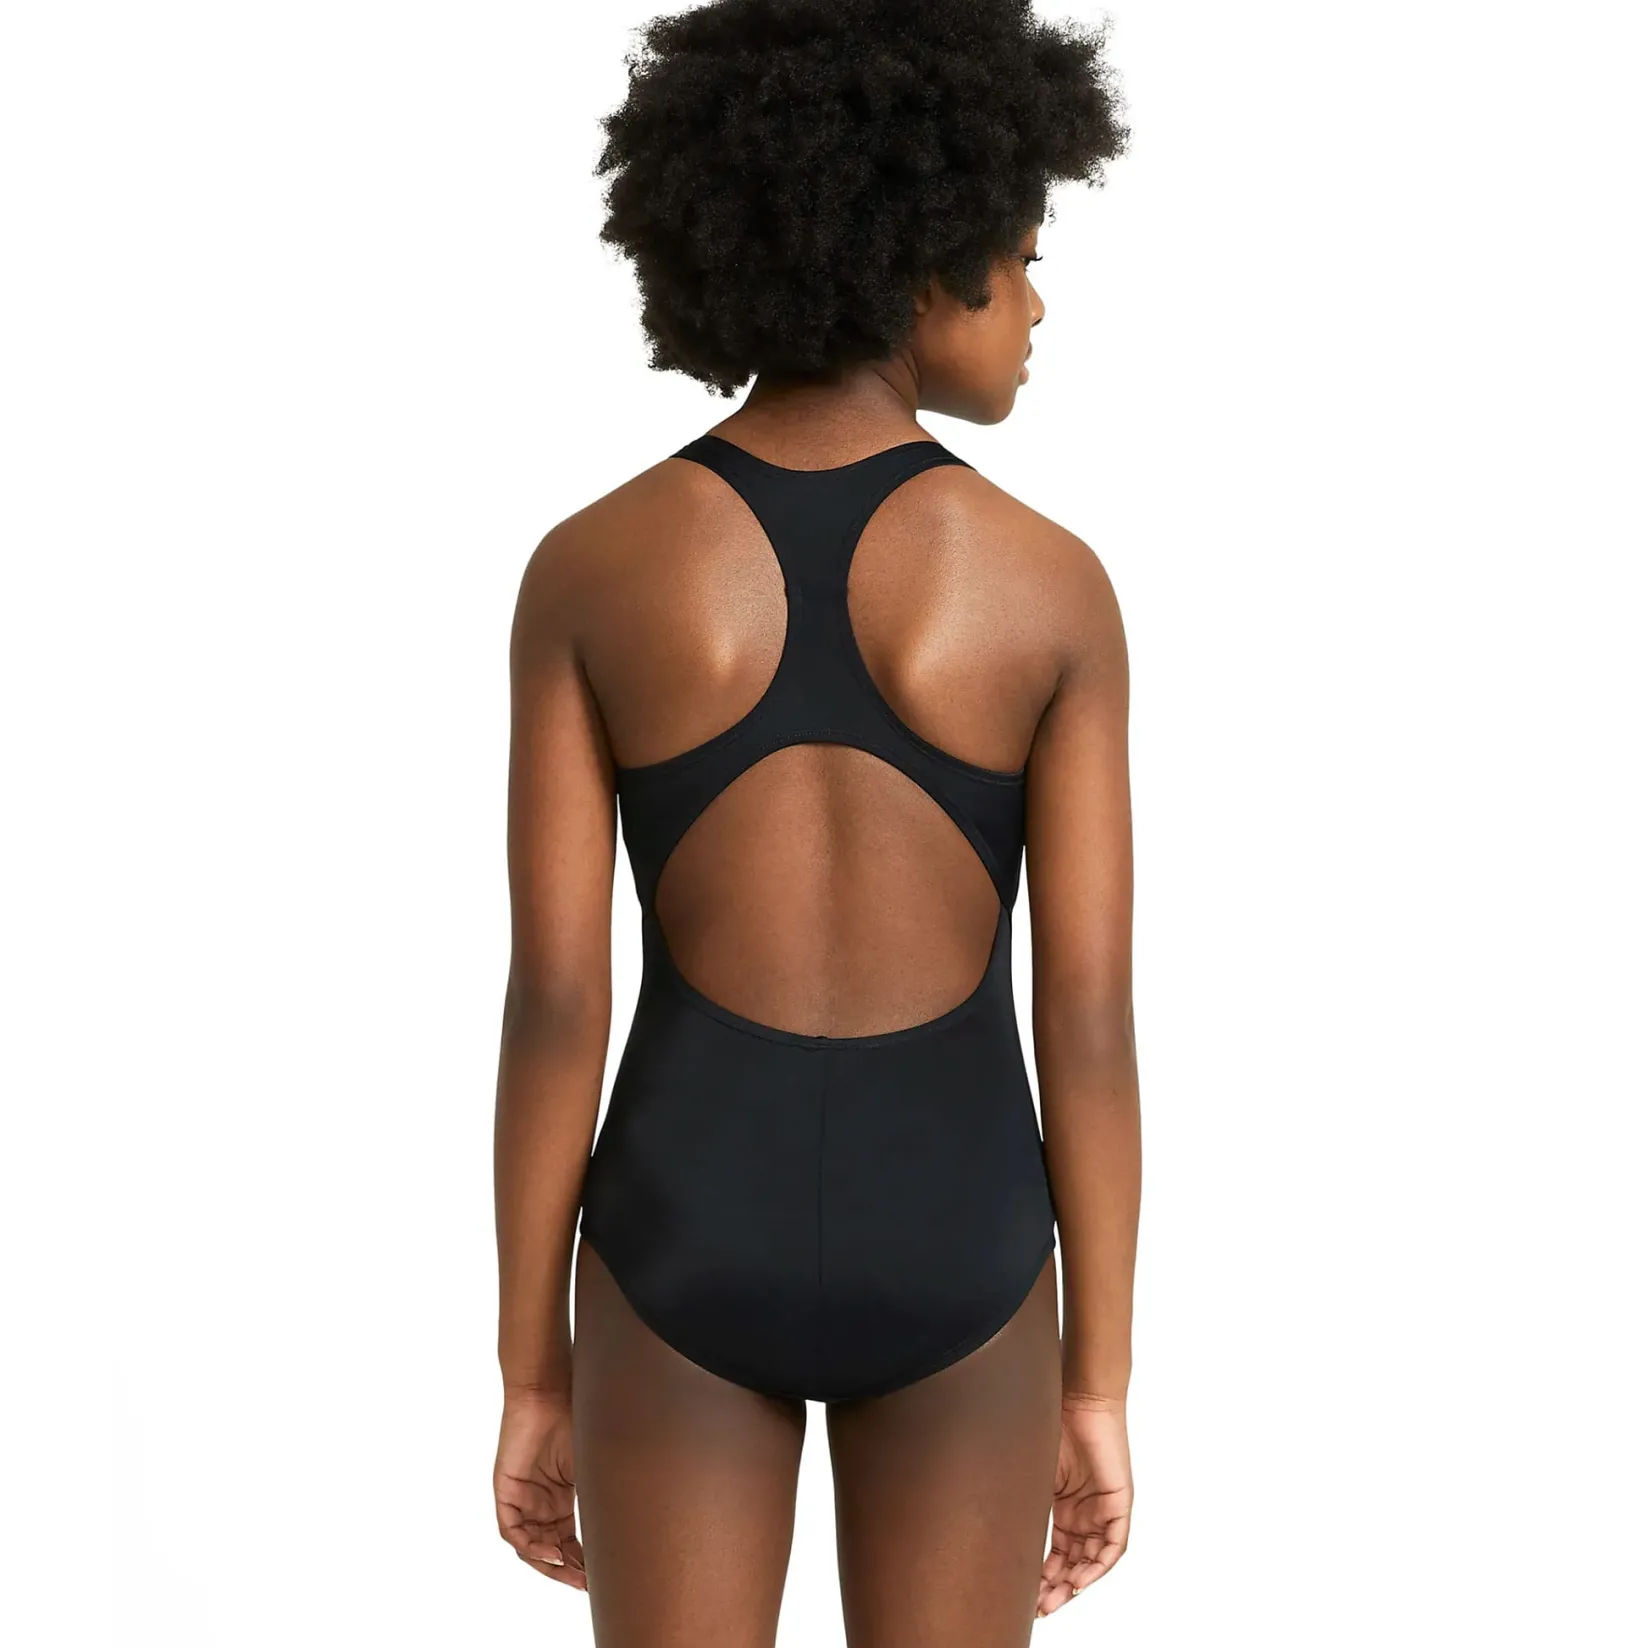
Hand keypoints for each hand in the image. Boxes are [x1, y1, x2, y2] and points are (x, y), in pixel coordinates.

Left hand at [494, 1390, 586, 1589]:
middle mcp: (540, 1503)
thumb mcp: (592, 1466)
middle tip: (586, 1584)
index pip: (569, 1541)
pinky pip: (513, 1531)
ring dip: (550, 1563)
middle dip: (567, 1570)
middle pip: (550, 1549)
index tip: (598, 1577)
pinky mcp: (506, 1492)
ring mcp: (522, 1499)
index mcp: (560, 1498)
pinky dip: (531, 1546)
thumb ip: (600, 1495)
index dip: (582, 1561)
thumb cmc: (574, 1419)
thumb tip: (626, 1523)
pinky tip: (551, 1551)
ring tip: (573, 1572)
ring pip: (531, 1546)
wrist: (548, 1393)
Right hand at [1037, 1394, 1131, 1617]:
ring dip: (1076, 1582)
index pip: (1056, 1552)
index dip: (1042, 1576)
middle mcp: (1085, 1512)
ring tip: (1056, 1598)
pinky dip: (1099, 1565)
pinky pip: (1114, 1545)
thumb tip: (995, 1527)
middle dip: (1057, 1587)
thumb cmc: (1052, 1423)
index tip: (1028, 1596)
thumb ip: (1024, 1500)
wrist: (1079, 1397)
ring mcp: (1103, 1508)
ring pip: (1093, 1559)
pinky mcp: (1119, 1503)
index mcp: (1064, 1506)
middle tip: (1040, 1606)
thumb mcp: (1033, 1472)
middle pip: (1073, 1562)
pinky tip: (1081, 1579)